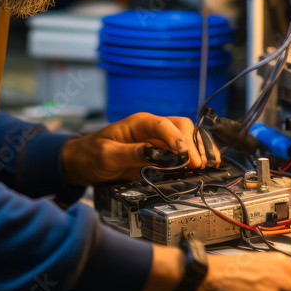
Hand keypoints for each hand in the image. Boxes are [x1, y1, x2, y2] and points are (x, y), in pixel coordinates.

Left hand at [60, 112, 220, 185]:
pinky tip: (202, 166)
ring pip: (185, 137)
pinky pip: (180, 151)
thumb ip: (132, 153)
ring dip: (198, 149)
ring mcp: (156, 140)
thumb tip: (156, 155)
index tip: (185, 154)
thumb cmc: (91, 155)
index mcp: (138, 123)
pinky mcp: (159, 153)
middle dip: (192, 144)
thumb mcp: (107, 156)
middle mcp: (151, 128)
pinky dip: (193, 156)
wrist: (82, 163)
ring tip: (207, 165)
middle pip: (180, 127)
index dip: (176, 137)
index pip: (163, 124)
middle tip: (197, 165)